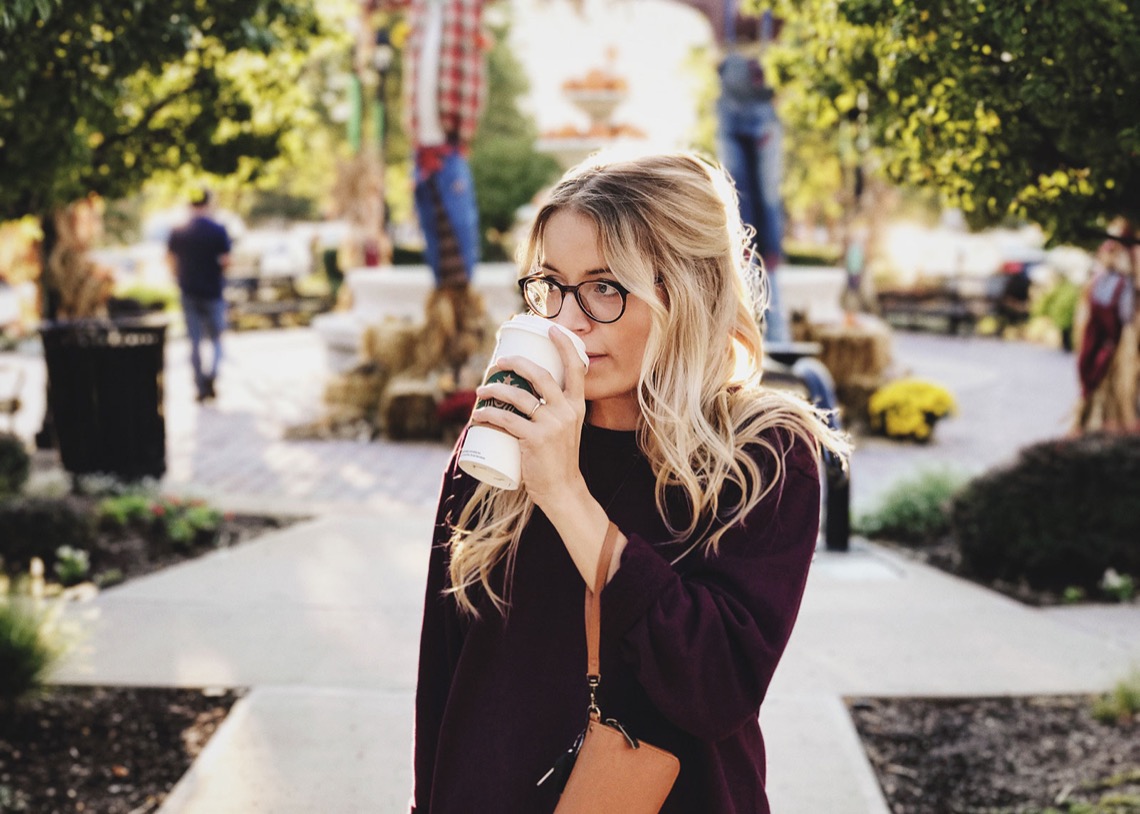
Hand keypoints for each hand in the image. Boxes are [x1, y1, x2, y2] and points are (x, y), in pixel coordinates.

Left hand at [470, 326, 588, 511]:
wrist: (563, 489)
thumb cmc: (559, 459)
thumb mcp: (565, 429)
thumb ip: (553, 411)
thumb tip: (523, 394)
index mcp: (578, 406)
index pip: (576, 368)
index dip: (564, 345)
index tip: (551, 329)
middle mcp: (567, 411)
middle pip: (540, 375)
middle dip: (516, 362)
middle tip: (499, 361)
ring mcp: (551, 425)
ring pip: (518, 396)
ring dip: (495, 389)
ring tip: (481, 390)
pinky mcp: (534, 440)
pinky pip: (505, 420)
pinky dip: (488, 415)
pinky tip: (477, 415)